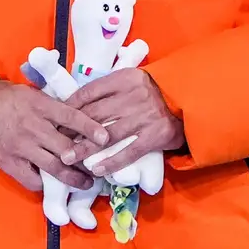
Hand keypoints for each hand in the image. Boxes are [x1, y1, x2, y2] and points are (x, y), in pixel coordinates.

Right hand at [0, 78, 108, 192]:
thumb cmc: (5, 97)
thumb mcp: (32, 92)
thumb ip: (53, 105)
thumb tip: (80, 112)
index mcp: (40, 106)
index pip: (71, 117)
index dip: (90, 128)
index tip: (105, 138)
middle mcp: (33, 128)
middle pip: (65, 148)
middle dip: (85, 159)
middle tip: (100, 167)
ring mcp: (21, 148)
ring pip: (53, 167)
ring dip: (72, 177)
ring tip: (85, 182)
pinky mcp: (10, 163)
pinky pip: (32, 179)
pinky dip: (45, 183)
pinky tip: (55, 185)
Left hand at [63, 67, 182, 177]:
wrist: (192, 100)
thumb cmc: (158, 91)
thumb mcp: (135, 80)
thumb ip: (111, 88)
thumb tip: (79, 102)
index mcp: (126, 78)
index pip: (90, 91)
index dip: (71, 106)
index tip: (58, 118)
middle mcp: (134, 96)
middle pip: (95, 114)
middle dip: (72, 130)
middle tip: (55, 142)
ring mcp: (145, 116)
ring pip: (107, 134)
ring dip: (84, 148)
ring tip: (68, 159)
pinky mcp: (156, 135)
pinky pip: (129, 151)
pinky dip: (111, 161)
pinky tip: (96, 169)